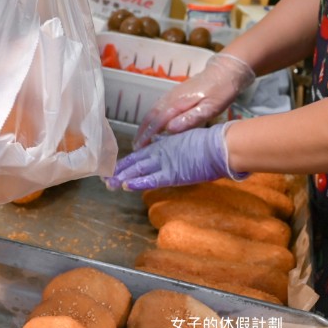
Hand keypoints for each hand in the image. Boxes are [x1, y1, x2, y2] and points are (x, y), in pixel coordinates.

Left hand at [106, 122, 240, 190]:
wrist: (222, 145)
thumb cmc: (211, 144)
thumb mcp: (188, 141)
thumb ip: (176, 147)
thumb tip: (171, 148)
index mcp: (164, 145)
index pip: (140, 155)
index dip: (127, 162)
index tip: (115, 167)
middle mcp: (161, 152)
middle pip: (134, 162)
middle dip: (119, 171)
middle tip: (105, 178)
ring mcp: (165, 162)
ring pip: (138, 170)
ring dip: (122, 177)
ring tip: (109, 184)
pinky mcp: (173, 173)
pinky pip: (151, 179)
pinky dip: (137, 182)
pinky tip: (125, 185)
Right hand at [134, 53, 254, 148]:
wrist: (226, 70)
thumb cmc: (221, 91)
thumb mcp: (210, 108)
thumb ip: (190, 118)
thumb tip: (169, 129)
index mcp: (177, 104)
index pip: (157, 122)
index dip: (147, 135)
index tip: (139, 147)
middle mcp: (170, 98)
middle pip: (151, 116)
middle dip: (142, 131)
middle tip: (136, 146)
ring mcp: (171, 94)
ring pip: (153, 111)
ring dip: (145, 124)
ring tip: (141, 137)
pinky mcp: (175, 93)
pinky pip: (158, 107)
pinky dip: (152, 117)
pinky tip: (153, 123)